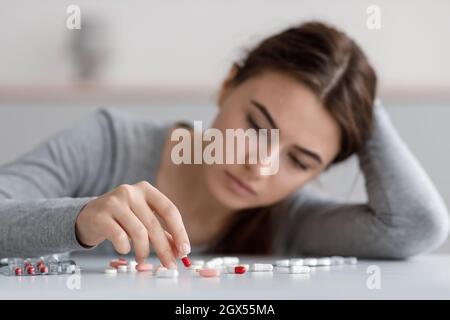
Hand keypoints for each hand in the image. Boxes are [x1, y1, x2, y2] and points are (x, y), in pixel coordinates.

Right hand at [75, 181, 189, 267]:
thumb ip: (163, 232)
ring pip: (138, 232)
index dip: (179, 231)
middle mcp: (131, 192)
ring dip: (144, 251)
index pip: (169, 210)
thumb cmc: (122, 218)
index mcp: (146, 190)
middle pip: (154, 224)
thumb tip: (180, 251)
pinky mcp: (100, 215)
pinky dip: (125, 247)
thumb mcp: (143, 219)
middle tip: (169, 264)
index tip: (185, 250)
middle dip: (164, 248)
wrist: (89, 216)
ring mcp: (114, 202)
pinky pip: (119, 237)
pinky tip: (125, 249)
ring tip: (142, 258)